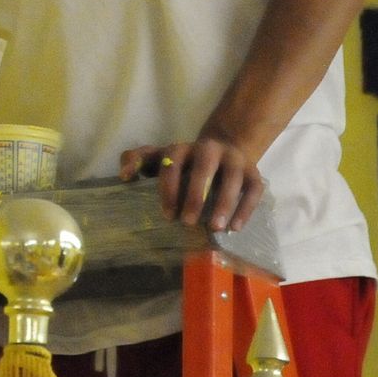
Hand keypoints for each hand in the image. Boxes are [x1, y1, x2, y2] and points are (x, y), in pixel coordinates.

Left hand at [118, 134, 265, 232]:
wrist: (222, 150)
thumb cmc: (183, 163)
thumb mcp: (158, 158)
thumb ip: (137, 160)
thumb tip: (124, 176)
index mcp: (182, 148)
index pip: (172, 163)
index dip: (169, 188)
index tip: (167, 215)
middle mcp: (209, 149)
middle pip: (203, 168)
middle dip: (195, 195)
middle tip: (187, 222)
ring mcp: (233, 159)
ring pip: (231, 177)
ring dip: (224, 203)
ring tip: (215, 228)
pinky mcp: (253, 172)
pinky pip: (253, 189)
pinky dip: (245, 208)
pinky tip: (235, 228)